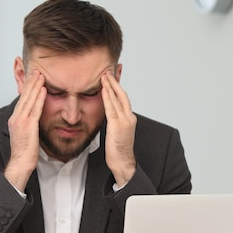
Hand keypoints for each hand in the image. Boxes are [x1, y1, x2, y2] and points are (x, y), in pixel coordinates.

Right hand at [4, 70, 46, 190]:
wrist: (20, 164)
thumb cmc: (25, 153)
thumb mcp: (26, 136)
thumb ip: (29, 125)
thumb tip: (35, 120)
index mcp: (14, 119)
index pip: (22, 100)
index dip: (27, 88)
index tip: (32, 78)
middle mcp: (16, 118)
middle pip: (24, 96)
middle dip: (30, 82)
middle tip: (36, 70)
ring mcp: (21, 121)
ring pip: (29, 99)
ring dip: (35, 86)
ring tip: (41, 75)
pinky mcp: (28, 126)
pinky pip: (35, 108)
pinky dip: (39, 98)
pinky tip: (44, 89)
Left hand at [101, 71, 136, 187]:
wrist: (123, 162)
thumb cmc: (118, 150)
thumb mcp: (116, 132)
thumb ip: (114, 121)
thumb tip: (107, 114)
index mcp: (129, 118)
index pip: (123, 98)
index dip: (118, 86)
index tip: (113, 75)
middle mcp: (129, 117)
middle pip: (122, 94)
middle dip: (115, 82)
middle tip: (108, 70)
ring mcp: (125, 121)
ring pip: (117, 99)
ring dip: (110, 86)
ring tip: (104, 75)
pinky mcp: (118, 126)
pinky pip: (111, 108)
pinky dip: (107, 97)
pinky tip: (103, 89)